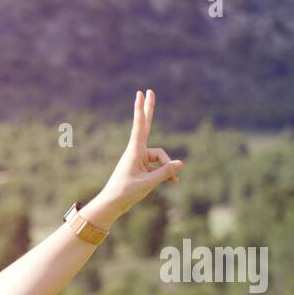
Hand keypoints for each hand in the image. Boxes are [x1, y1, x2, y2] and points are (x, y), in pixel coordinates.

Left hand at [95, 88, 183, 222]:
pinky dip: (165, 174)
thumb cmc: (126, 193)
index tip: (142, 93)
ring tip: (174, 181)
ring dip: (167, 169)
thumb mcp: (149, 183)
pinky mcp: (142, 167)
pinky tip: (173, 182)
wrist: (112, 205)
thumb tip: (180, 163)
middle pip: (146, 126)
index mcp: (135, 151)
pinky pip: (158, 167)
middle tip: (149, 90)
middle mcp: (137, 151)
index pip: (140, 125)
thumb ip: (165, 172)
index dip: (142, 109)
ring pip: (160, 158)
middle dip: (149, 110)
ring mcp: (139, 159)